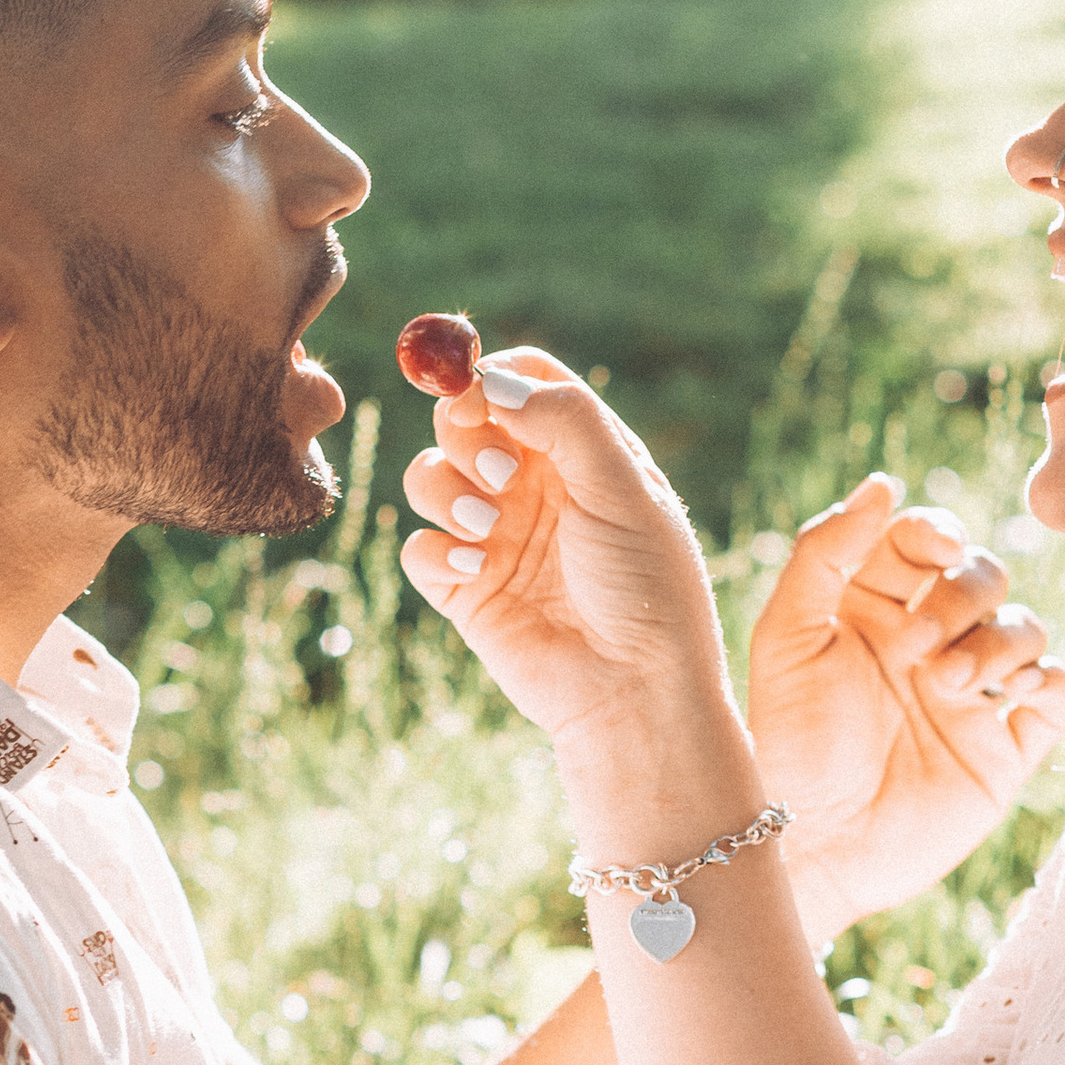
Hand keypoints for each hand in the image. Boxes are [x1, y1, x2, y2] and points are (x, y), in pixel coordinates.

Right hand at [399, 348, 744, 800]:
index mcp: (582, 451)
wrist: (634, 693)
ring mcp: (494, 534)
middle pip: (462, 417)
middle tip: (494, 466)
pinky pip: (417, 546)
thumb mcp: (624, 491)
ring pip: (429, 476)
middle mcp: (533, 485)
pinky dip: (434, 549)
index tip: (468, 380)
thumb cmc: (647, 589)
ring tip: (489, 528)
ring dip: (445, 489)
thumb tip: (490, 374)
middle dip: (463, 430)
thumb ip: (565, 422)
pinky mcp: (463, 588)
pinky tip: (473, 568)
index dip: (489, 371)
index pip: (522, 379)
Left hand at [748, 476, 1064, 935]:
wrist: (815, 846)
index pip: (923, 539)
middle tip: (919, 647)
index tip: (930, 552)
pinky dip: (1051, 683)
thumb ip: (823, 553)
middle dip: (963, 595)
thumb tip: (884, 484)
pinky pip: (1059, 695)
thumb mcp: (786, 638)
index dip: (936, 533)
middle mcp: (926, 645)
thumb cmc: (788, 744)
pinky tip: (1014, 697)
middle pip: (983, 575)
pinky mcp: (1004, 750)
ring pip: (1026, 628)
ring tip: (948, 685)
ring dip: (998, 643)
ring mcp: (971, 697)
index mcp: (871, 609)